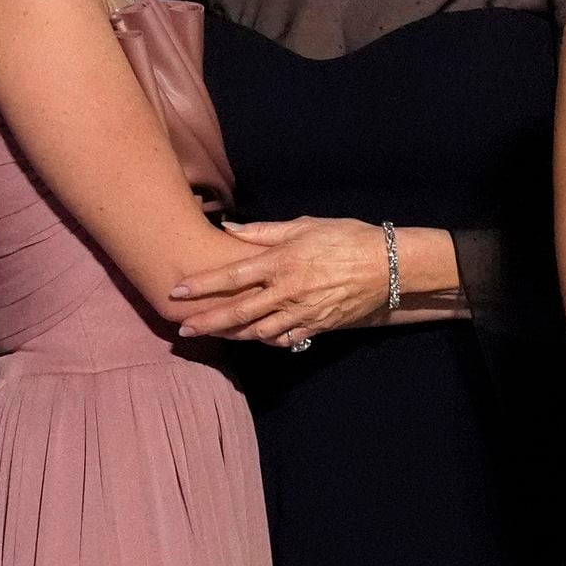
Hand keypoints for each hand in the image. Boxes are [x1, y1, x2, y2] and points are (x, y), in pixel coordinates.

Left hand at [173, 215, 389, 347]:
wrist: (387, 265)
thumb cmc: (345, 237)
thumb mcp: (303, 225)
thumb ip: (263, 231)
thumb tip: (228, 228)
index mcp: (281, 262)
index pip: (232, 278)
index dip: (202, 286)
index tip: (178, 292)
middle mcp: (287, 291)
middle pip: (238, 313)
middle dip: (207, 323)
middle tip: (183, 330)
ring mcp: (302, 313)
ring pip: (258, 331)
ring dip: (231, 336)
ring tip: (211, 336)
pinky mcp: (317, 326)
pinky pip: (285, 340)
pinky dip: (266, 340)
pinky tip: (253, 338)